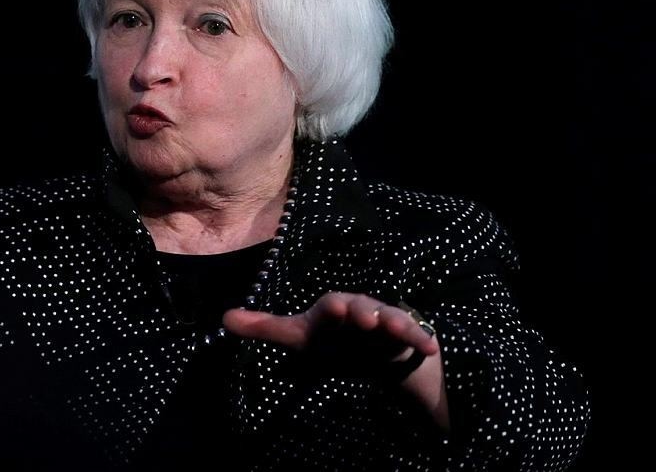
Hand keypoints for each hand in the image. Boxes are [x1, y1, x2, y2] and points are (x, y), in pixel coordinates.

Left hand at [222, 292, 437, 375]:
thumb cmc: (330, 337)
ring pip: (388, 319)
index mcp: (332, 311)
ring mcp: (383, 322)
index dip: (331, 309)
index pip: (329, 307)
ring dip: (392, 323)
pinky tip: (430, 347)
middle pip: (361, 307)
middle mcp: (358, 310)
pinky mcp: (404, 335)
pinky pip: (414, 335)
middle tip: (364, 317)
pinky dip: (420, 339)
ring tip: (395, 330)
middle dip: (362, 311)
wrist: (372, 348)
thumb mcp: (299, 336)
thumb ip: (265, 327)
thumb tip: (224, 318)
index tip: (334, 308)